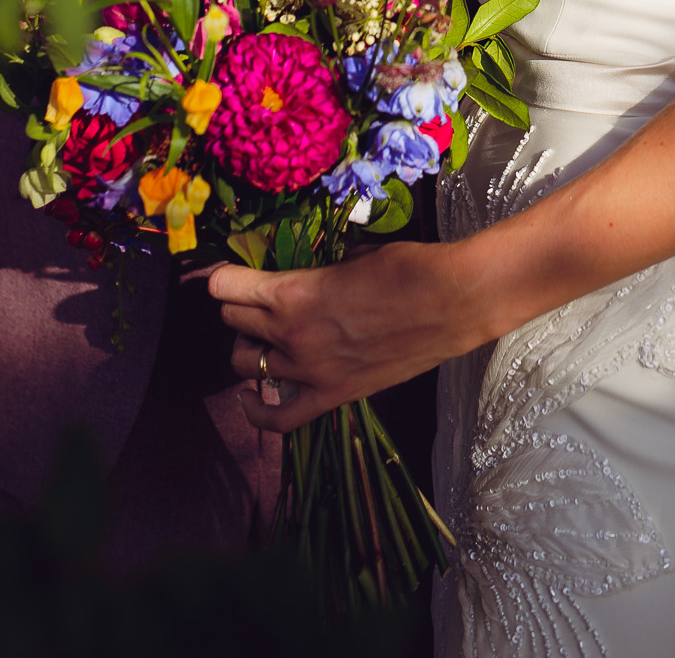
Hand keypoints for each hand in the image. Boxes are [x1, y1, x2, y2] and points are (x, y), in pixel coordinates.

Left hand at [210, 241, 458, 431]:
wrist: (452, 302)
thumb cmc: (407, 267)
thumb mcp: (351, 255)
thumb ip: (315, 271)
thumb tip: (303, 276)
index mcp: (293, 292)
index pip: (225, 286)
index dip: (222, 275)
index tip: (229, 269)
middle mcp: (291, 335)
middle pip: (232, 321)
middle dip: (238, 304)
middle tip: (255, 294)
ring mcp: (309, 372)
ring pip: (244, 363)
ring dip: (248, 344)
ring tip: (263, 332)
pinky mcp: (332, 397)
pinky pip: (277, 418)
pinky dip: (255, 409)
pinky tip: (251, 395)